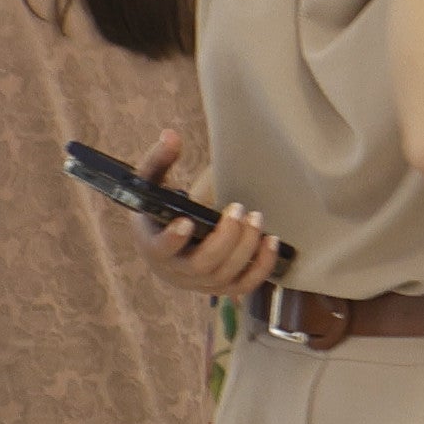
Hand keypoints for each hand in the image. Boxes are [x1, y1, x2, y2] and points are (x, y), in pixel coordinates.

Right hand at [127, 123, 283, 298]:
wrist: (167, 242)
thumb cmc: (160, 209)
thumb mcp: (153, 184)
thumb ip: (159, 159)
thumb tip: (171, 135)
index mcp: (153, 245)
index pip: (161, 249)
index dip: (173, 240)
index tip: (187, 222)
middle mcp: (174, 271)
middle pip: (202, 265)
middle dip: (225, 238)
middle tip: (239, 209)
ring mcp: (198, 284)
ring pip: (224, 276)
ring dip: (245, 248)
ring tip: (256, 218)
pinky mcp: (220, 288)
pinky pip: (244, 286)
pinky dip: (261, 267)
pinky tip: (270, 241)